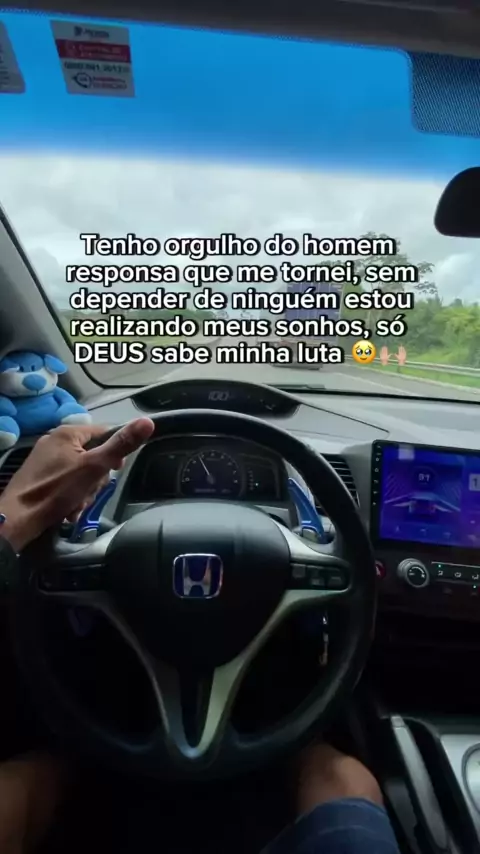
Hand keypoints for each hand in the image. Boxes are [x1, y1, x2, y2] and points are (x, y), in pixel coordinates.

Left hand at [0, 418, 154, 550]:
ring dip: (85, 492)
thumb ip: (121, 445)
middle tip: (91, 492)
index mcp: (67, 433)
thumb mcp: (94, 468)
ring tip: (78, 504)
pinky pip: (65, 482)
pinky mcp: (39, 477)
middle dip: (96, 479)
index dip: (114, 452)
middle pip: (93, 455)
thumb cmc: (57, 490)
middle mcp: (54, 441)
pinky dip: (71, 496)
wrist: (18, 518)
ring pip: (80, 472)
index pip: (104, 432)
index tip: (115, 470)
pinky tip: (69, 509)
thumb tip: (148, 422)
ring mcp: (45, 460)